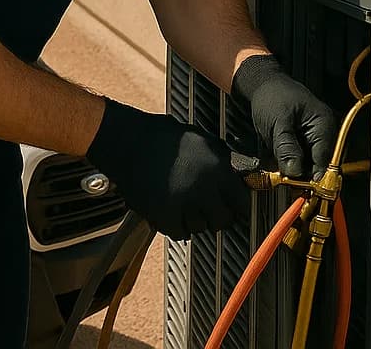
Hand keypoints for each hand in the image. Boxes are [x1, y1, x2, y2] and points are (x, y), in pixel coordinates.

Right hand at [84, 99, 253, 239]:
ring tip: (186, 204)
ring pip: (202, 229)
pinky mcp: (164, 215)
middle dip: (218, 215)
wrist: (128, 142)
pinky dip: (177, 225)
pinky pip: (180, 233)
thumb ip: (223, 161)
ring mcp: (183, 204)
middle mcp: (204, 189)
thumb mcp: (202, 139)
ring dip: (196, 220)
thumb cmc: (163, 137)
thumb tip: (240, 176)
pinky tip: (173, 210)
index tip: (234, 207)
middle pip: (224, 221)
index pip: (242, 203)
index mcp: (218, 169)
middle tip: (209, 208)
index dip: (238, 205)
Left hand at [231, 54, 337, 178]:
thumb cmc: (272, 96)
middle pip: (319, 165)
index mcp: (324, 125)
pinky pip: (301, 158)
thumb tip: (296, 172)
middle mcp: (324, 133)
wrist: (261, 84)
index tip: (298, 188)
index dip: (312, 177)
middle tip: (283, 177)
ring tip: (279, 161)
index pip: (325, 161)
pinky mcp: (303, 140)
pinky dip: (289, 160)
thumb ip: (287, 148)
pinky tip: (279, 155)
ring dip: (294, 167)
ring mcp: (314, 137)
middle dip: (301, 174)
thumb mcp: (277, 123)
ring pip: (308, 164)